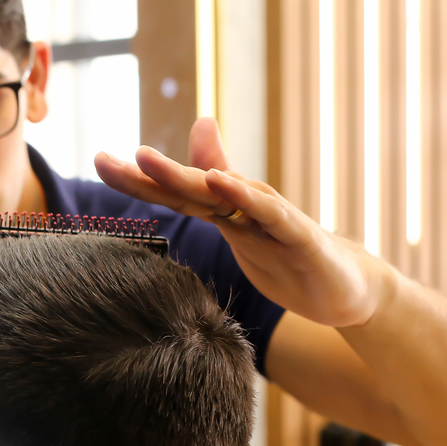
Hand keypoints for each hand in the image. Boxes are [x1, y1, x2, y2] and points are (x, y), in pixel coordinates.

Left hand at [93, 119, 391, 328]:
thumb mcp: (242, 229)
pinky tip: (222, 184)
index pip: (173, 193)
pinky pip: (270, 215)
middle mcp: (245, 206)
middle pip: (190, 188)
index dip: (136, 179)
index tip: (99, 160)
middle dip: (149, 172)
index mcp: (225, 210)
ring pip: (223, 195)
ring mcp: (272, 219)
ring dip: (185, 176)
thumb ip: (212, 194)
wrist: (348, 288)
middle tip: (109, 157)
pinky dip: (246, 198)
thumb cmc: (288, 254)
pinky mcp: (299, 237)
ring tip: (147, 158)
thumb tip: (188, 162)